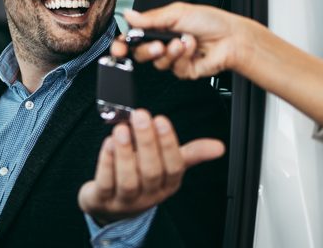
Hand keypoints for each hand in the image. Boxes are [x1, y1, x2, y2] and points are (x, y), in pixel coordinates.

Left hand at [77, 109, 224, 223]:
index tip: (161, 120)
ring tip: (122, 129)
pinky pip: (106, 183)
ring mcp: (126, 199)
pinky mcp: (103, 200)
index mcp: (168, 183)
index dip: (168, 144)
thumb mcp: (168, 166)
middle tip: (141, 116)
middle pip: (151, 171)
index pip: (173, 166)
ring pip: (128, 179)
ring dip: (125, 152)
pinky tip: (108, 144)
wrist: (112, 207)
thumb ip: (191, 153)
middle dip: (147, 142)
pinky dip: (106, 162)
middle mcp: (149, 193)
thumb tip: (219, 147)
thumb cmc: (142, 179)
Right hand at [109, 3, 261, 80]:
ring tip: (183, 42)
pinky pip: (175, 70)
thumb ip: (150, 18)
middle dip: (147, 51)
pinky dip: (184, 57)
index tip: (119, 49)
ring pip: (158, 64)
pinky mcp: (184, 71)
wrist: (231, 36)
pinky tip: (192, 47)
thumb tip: (129, 15)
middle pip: (141, 55)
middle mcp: (164, 44)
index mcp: (158, 28)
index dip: (122, 46)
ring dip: (171, 52)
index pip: (133, 39)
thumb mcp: (177, 13)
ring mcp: (174, 58)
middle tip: (157, 45)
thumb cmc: (209, 21)